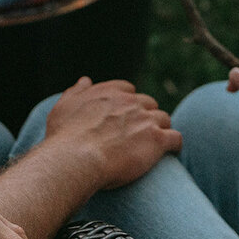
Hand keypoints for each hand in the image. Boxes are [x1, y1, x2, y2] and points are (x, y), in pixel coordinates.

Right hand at [44, 77, 181, 188]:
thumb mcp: (63, 107)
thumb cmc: (64, 137)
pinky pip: (175, 138)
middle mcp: (130, 102)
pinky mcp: (157, 140)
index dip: (129, 102)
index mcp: (110, 93)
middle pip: (149, 103)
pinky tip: (171, 152)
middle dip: (146, 115)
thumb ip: (76, 91)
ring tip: (156, 144)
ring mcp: (146, 120)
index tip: (125, 115)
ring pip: (164, 119)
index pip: (128, 90)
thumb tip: (85, 80)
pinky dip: (174, 144)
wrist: (76, 158)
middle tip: (141, 132)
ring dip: (161, 129)